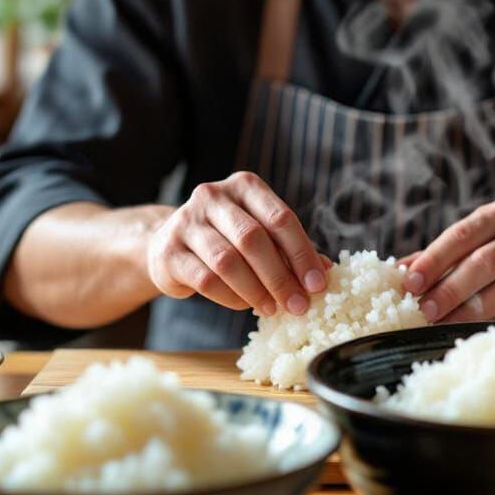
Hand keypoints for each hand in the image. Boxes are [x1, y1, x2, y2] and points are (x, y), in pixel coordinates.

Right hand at [147, 171, 328, 315]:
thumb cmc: (226, 238)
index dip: (303, 253)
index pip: (280, 218)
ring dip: (256, 290)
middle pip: (254, 239)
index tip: (318, 284)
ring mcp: (186, 221)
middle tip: (299, 305)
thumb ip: (290, 248)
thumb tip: (327, 271)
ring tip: (274, 309)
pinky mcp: (169, 251)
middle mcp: (214, 196)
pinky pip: (206, 280)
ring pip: (228, 261)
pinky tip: (246, 305)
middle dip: (281, 277)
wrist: (168, 243)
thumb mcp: (260, 233)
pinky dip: (231, 297)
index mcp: (245, 186)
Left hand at [403, 200, 494, 323]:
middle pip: (483, 263)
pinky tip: (472, 336)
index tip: (409, 282)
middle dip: (449, 289)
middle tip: (423, 310)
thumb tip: (397, 273)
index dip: (434, 259)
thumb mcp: (482, 243)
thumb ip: (441, 256)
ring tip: (441, 326)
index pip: (462, 234)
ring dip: (468, 312)